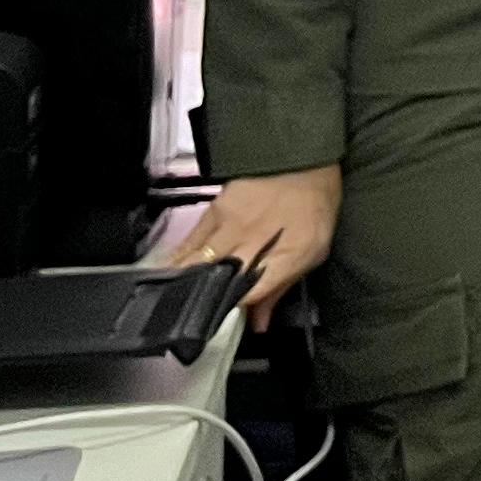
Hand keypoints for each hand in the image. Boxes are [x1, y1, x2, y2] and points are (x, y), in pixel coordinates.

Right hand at [176, 165, 342, 328]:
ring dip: (182, 284)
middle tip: (187, 318)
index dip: (234, 313)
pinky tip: (166, 272)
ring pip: (197, 263)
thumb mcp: (313, 249)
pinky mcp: (215, 210)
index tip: (221, 324)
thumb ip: (281, 288)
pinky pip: (189, 241)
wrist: (303, 156)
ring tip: (166, 301)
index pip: (252, 295)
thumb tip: (259, 324)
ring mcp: (233, 225)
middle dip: (201, 302)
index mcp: (290, 255)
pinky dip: (177, 259)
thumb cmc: (314, 204)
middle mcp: (258, 242)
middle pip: (219, 282)